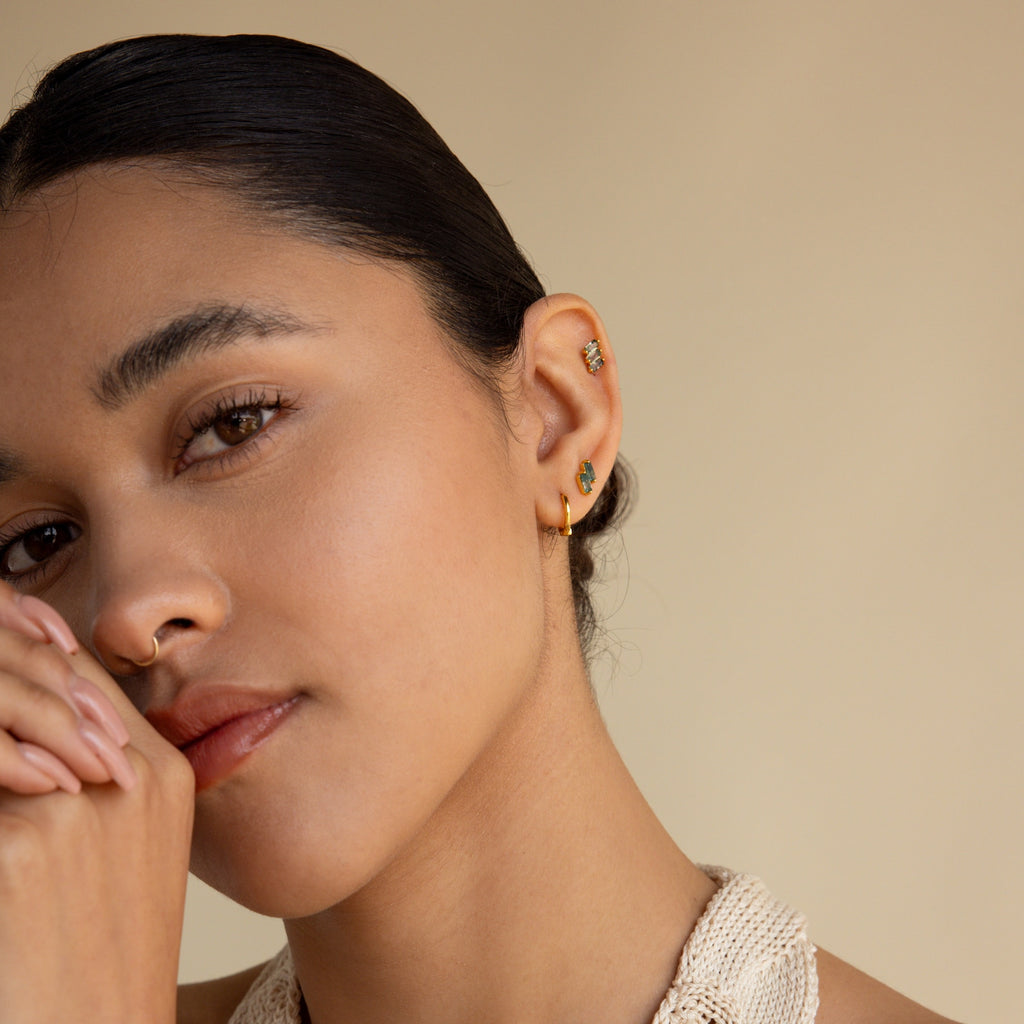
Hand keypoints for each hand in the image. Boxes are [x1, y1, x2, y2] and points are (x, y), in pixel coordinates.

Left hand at [0, 585, 194, 1022]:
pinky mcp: (19, 849)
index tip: (7, 622)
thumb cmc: (103, 954)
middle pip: (44, 682)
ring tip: (0, 722)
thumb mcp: (132, 853)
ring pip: (5, 719)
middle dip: (5, 661)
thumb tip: (49, 702)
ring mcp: (77, 811)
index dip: (37, 647)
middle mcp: (131, 782)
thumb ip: (104, 774)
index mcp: (165, 777)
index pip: (88, 679)